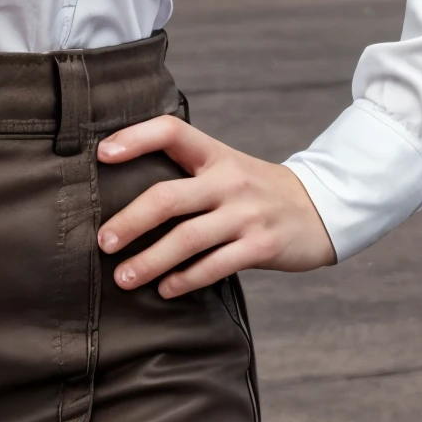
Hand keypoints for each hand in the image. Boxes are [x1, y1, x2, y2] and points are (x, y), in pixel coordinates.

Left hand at [97, 115, 335, 295]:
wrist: (320, 209)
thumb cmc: (256, 191)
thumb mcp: (226, 168)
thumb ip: (187, 175)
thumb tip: (124, 196)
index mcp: (215, 155)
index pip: (171, 131)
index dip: (135, 138)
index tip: (102, 154)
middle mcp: (228, 181)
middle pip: (168, 197)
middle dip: (130, 222)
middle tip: (103, 242)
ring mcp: (246, 214)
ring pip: (187, 239)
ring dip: (149, 261)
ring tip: (123, 278)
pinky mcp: (261, 246)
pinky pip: (214, 266)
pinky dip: (185, 280)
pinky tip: (165, 289)